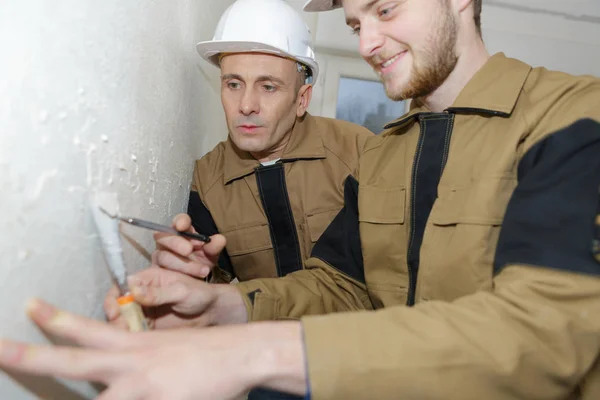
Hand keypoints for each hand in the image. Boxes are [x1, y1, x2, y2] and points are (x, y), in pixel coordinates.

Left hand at [0, 299, 306, 399]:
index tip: (29, 306)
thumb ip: (136, 360)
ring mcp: (143, 387)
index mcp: (133, 344)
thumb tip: (112, 377)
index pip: (86, 328)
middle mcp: (131, 362)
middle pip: (74, 360)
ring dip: (73, 396)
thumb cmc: (206, 351)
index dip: (54, 318)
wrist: (242, 353)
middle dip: (30, 356)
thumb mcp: (165, 348)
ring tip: (28, 373)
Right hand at [104, 267, 247, 329]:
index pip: (122, 285)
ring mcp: (143, 311)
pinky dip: (130, 337)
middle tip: (120, 327)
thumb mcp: (180, 291)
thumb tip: (133, 290)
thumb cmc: (199, 294)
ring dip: (121, 329)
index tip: (115, 311)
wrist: (211, 312)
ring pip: (123, 320)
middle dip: (115, 316)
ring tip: (128, 335)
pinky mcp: (148, 326)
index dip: (114, 298)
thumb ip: (158, 293)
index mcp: (148, 278)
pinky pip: (133, 331)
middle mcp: (141, 294)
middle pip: (118, 305)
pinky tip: (134, 342)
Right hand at [153, 213, 225, 278]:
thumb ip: (214, 246)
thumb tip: (220, 239)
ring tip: (201, 270)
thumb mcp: (211, 254)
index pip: (178, 221)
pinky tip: (188, 279)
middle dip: (176, 243)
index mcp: (182, 232)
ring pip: (163, 256)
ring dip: (182, 263)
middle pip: (164, 237)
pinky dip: (175, 275)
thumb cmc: (201, 261)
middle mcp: (168, 241)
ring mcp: (160, 256)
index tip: (183, 225)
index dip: (179, 221)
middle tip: (188, 250)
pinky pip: (160, 272)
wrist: (197, 279)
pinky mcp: (156, 271)